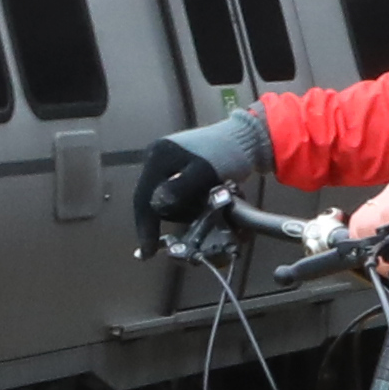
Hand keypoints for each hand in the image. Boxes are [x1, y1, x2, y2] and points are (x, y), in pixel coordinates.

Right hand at [133, 112, 267, 238]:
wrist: (245, 137)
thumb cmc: (226, 154)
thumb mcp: (204, 173)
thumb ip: (180, 188)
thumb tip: (156, 206)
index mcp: (157, 157)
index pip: (143, 198)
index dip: (145, 226)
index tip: (147, 252)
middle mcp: (155, 157)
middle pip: (153, 199)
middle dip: (174, 215)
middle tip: (196, 222)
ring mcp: (165, 161)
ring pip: (166, 197)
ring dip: (184, 209)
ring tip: (206, 208)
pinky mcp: (176, 165)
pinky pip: (174, 191)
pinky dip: (187, 202)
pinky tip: (202, 202)